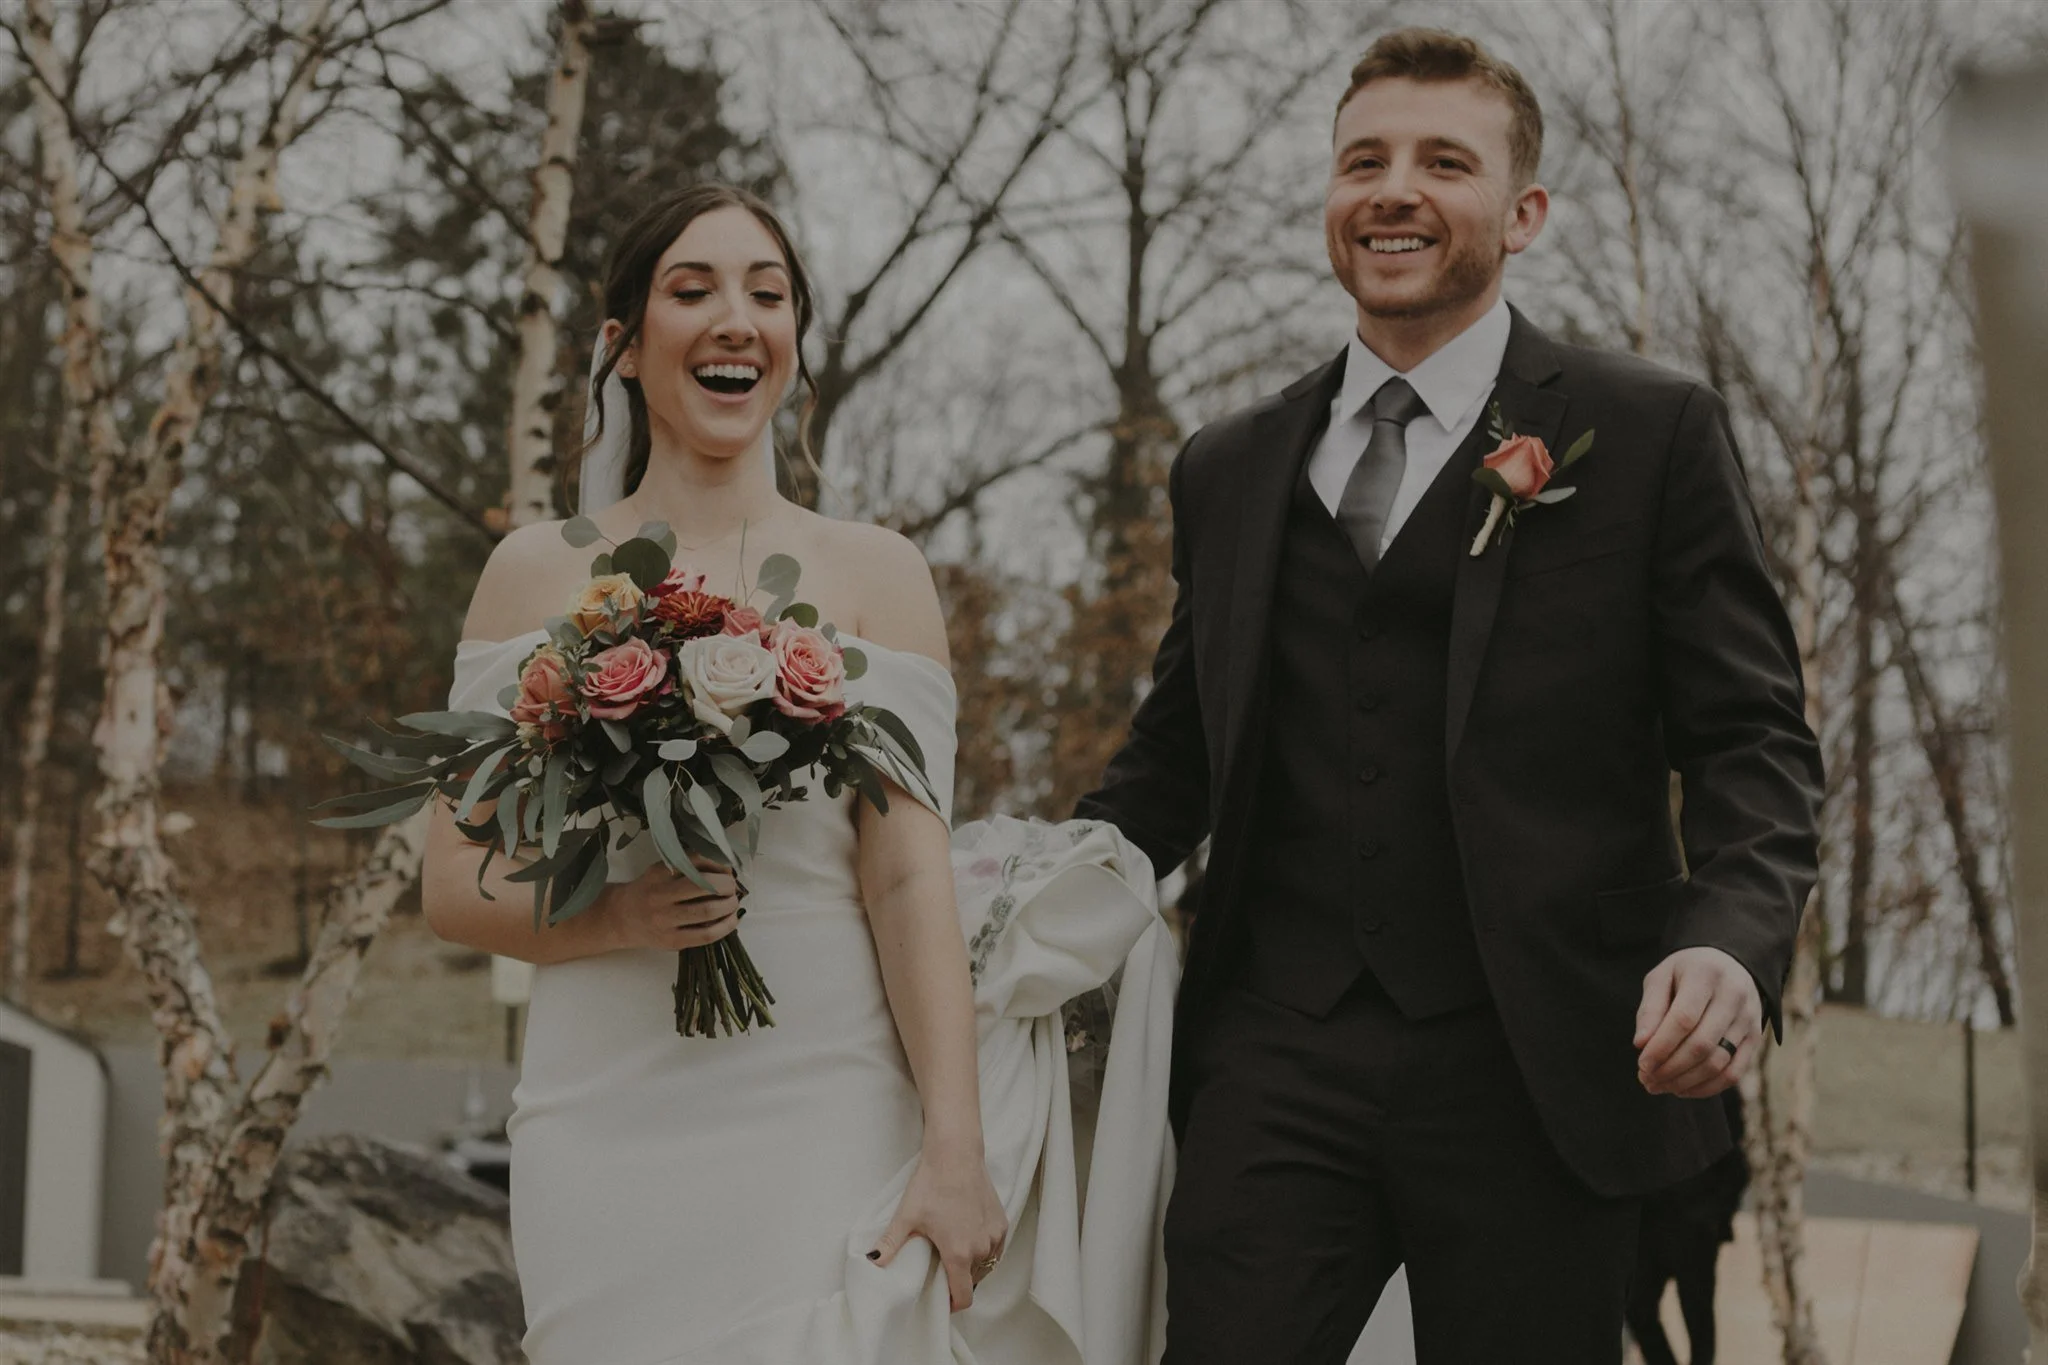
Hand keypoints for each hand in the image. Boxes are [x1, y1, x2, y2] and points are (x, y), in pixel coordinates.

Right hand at [597, 856, 741, 951]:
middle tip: (732, 886)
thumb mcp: (660, 871)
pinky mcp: (672, 941)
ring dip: (729, 905)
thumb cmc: (648, 891)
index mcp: (659, 874)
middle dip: (727, 885)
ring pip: (707, 911)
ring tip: (733, 901)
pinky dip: (725, 927)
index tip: (726, 868)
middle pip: (704, 886)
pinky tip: (731, 920)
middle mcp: (660, 896)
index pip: (695, 862)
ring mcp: (665, 921)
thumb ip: (687, 866)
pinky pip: (705, 935)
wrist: (620, 918)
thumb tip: (725, 867)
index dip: (718, 864)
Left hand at [867, 1147, 1007, 1311]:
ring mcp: (995, 1236)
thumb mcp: (907, 1216)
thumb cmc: (932, 1184)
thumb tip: (869, 1263)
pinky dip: (983, 1250)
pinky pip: (995, 1249)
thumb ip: (889, 1244)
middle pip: (973, 1281)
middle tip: (940, 1270)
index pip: (963, 1297)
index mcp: (959, 1253)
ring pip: (986, 1266)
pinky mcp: (1002, 1223)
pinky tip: (968, 1238)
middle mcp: (982, 1248)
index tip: (942, 1301)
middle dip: (958, 1281)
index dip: (952, 1304)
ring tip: (953, 1253)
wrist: (956, 1154)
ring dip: (972, 1267)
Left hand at [1634, 946, 1762, 1098]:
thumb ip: (1650, 1009)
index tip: (1641, 1064)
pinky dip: (1707, 1087)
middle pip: (1702, 1044)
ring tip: (1659, 1086)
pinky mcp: (1756, 1038)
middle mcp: (1734, 996)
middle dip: (1670, 1068)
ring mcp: (1749, 1018)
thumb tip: (1641, 1044)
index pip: (1684, 1019)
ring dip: (1685, 1081)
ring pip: (1718, 1062)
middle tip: (1646, 1080)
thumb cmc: (1686, 972)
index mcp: (1706, 974)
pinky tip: (1682, 1089)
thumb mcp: (1661, 977)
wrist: (1729, 963)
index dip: (1661, 1046)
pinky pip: (1734, 1072)